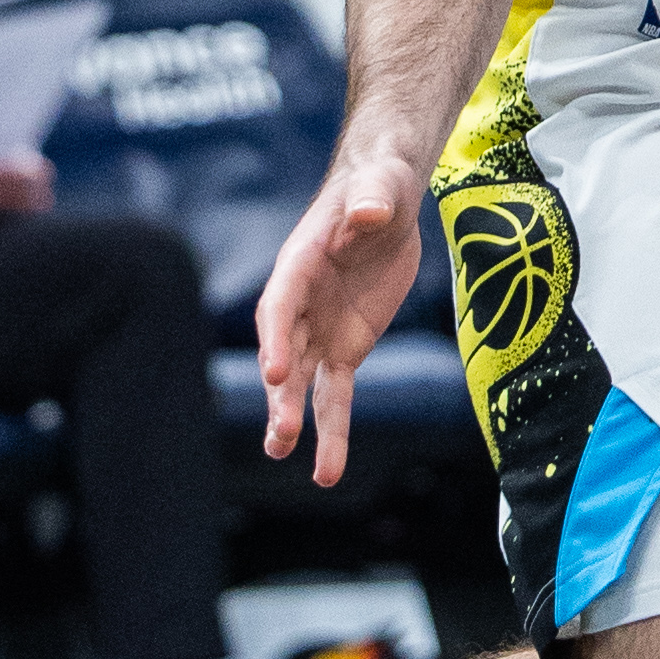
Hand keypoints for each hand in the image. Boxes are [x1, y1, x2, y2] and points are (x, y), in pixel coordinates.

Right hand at [254, 151, 427, 485]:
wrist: (383, 203)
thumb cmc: (375, 188)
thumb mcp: (378, 188)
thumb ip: (371, 201)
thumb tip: (369, 212)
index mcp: (298, 266)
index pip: (281, 306)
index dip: (277, 337)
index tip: (276, 371)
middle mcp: (299, 306)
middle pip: (285, 353)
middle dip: (281, 394)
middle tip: (281, 433)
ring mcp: (319, 332)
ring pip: (302, 385)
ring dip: (295, 420)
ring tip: (285, 455)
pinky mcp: (344, 349)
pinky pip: (334, 395)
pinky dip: (331, 430)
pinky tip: (327, 470)